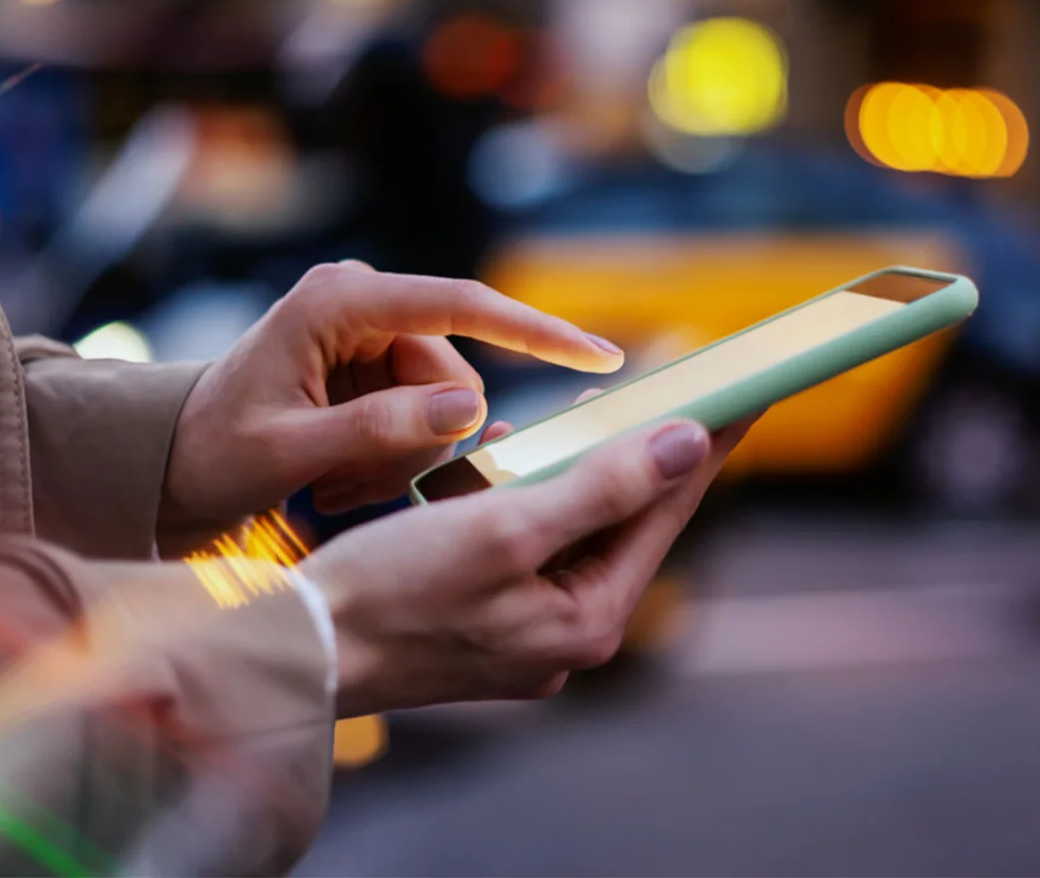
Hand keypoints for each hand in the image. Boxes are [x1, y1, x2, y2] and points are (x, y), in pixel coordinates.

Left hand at [162, 262, 622, 523]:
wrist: (168, 461)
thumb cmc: (211, 454)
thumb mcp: (285, 452)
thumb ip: (377, 430)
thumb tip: (470, 411)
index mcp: (341, 301)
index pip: (463, 305)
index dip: (537, 332)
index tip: (600, 359)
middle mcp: (364, 301)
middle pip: (457, 374)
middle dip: (421, 442)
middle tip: (348, 488)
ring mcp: (372, 331)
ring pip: (448, 403)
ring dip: (404, 457)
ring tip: (334, 485)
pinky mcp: (376, 361)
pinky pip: (427, 414)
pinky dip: (395, 457)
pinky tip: (341, 477)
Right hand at [303, 407, 759, 717]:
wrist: (297, 650)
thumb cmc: (391, 591)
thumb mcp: (505, 528)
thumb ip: (603, 487)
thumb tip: (689, 445)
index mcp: (584, 620)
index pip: (664, 513)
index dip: (704, 445)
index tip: (742, 392)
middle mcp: (563, 634)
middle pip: (623, 523)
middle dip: (642, 454)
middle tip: (677, 390)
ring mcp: (524, 632)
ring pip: (571, 531)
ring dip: (577, 471)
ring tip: (596, 414)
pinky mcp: (483, 620)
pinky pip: (523, 546)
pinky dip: (521, 499)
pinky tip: (503, 458)